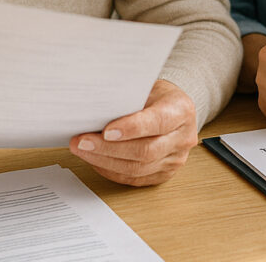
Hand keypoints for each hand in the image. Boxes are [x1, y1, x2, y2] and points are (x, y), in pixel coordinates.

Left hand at [69, 79, 197, 185]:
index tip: (106, 131)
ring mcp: (175, 159)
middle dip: (109, 149)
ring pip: (138, 169)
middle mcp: (182, 138)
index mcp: (181, 111)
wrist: (174, 109)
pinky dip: (112, 171)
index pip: (157, 122)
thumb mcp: (146, 87)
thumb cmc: (157, 96)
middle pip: (145, 151)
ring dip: (106, 161)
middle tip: (83, 142)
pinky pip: (135, 178)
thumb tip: (95, 111)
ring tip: (83, 151)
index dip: (131, 128)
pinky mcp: (164, 174)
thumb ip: (128, 99)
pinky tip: (96, 161)